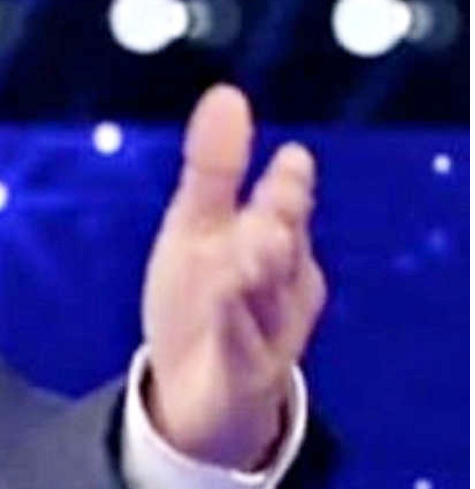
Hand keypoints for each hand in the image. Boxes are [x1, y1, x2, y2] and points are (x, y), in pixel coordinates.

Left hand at [141, 84, 325, 469]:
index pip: (283, 209)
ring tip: (254, 245)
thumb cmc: (202, 300)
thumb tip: (226, 95)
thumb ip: (214, 169)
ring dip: (257, 275)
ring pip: (262, 301)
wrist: (196, 393)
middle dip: (281, 227)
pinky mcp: (241, 379)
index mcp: (274, 245)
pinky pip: (238, 355)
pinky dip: (230, 332)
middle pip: (282, 251)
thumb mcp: (196, 229)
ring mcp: (266, 335)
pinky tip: (222, 307)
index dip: (288, 189)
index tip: (291, 159)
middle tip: (269, 208)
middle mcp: (280, 287)